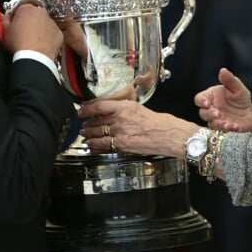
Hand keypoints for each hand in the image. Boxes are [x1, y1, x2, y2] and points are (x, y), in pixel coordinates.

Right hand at [3, 3, 62, 59]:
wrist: (34, 57)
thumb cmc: (20, 44)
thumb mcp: (5, 31)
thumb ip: (3, 20)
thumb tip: (2, 17)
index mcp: (26, 9)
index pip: (20, 8)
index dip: (16, 16)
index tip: (15, 24)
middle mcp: (41, 13)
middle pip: (33, 15)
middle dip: (29, 22)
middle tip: (23, 33)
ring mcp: (51, 22)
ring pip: (44, 24)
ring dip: (39, 29)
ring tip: (31, 41)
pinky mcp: (58, 33)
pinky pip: (52, 33)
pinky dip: (48, 38)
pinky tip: (40, 45)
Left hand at [79, 99, 196, 157]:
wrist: (170, 135)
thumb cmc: (159, 122)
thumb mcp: (139, 108)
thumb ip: (124, 109)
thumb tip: (111, 111)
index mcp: (124, 107)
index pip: (99, 105)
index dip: (86, 108)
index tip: (81, 110)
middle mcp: (120, 119)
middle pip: (96, 121)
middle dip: (87, 124)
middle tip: (82, 124)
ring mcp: (121, 133)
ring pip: (98, 134)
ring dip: (88, 135)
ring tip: (84, 135)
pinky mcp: (123, 145)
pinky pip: (104, 146)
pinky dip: (96, 146)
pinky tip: (92, 146)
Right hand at [195, 67, 251, 132]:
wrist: (250, 112)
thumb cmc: (240, 98)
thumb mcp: (237, 87)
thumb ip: (229, 80)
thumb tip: (222, 70)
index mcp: (210, 97)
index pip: (199, 99)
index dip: (201, 102)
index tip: (207, 103)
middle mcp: (211, 109)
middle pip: (202, 113)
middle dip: (209, 114)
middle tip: (218, 113)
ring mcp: (216, 120)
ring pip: (211, 124)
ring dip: (218, 124)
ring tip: (227, 123)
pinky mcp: (224, 129)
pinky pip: (222, 131)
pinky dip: (228, 129)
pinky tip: (235, 126)